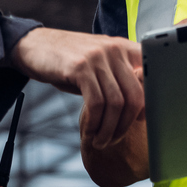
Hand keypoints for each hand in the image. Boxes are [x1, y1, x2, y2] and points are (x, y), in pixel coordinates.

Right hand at [11, 28, 143, 146]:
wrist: (36, 45)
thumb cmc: (71, 61)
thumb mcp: (100, 64)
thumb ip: (119, 79)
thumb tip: (142, 111)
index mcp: (125, 48)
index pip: (151, 78)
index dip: (148, 104)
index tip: (141, 122)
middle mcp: (116, 49)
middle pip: (135, 95)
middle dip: (126, 124)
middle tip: (114, 139)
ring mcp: (98, 57)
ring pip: (116, 103)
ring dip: (109, 129)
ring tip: (100, 140)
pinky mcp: (80, 67)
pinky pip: (96, 103)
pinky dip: (94, 123)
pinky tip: (89, 131)